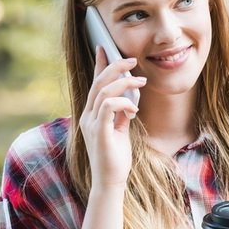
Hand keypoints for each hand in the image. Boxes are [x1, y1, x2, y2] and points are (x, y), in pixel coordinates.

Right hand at [79, 47, 144, 187]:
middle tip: (133, 60)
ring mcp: (92, 124)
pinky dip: (123, 103)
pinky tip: (134, 110)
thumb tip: (129, 98)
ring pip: (103, 92)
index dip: (99, 65)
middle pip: (98, 83)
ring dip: (124, 83)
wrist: (110, 181)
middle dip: (115, 67)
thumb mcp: (120, 129)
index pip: (94, 83)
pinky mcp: (100, 133)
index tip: (105, 47)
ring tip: (141, 82)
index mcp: (91, 114)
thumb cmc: (116, 157)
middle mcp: (87, 116)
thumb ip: (120, 113)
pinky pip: (108, 108)